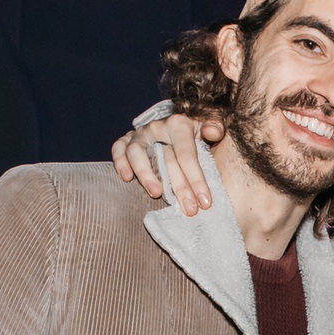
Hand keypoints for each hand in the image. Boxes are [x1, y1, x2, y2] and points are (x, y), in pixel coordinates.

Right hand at [111, 112, 226, 213]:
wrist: (176, 126)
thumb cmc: (197, 131)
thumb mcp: (210, 124)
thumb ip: (215, 126)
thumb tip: (213, 132)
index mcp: (179, 125)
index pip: (186, 154)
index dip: (197, 179)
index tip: (205, 202)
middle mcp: (157, 128)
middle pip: (165, 159)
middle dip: (179, 187)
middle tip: (190, 209)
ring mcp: (140, 134)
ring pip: (136, 152)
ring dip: (145, 174)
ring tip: (156, 193)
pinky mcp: (127, 140)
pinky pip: (118, 148)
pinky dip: (119, 162)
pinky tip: (126, 178)